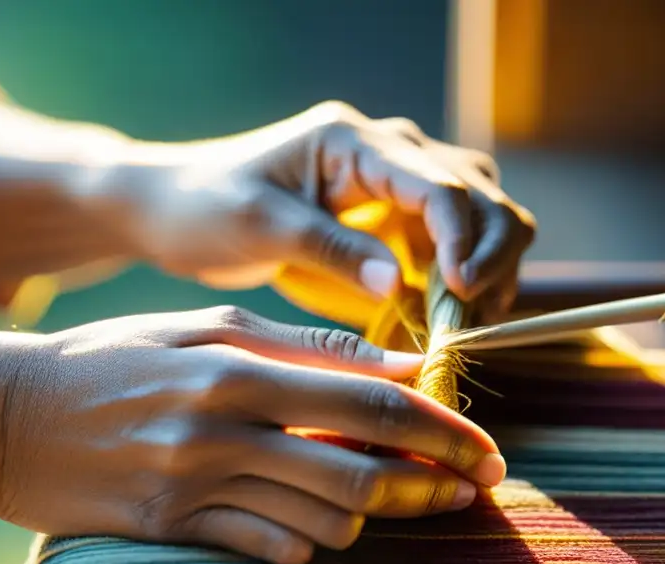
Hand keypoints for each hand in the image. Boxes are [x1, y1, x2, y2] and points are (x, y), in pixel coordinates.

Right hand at [0, 307, 505, 563]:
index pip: (370, 403)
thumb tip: (392, 367)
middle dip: (434, 481)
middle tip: (473, 489)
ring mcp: (195, 486)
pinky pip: (269, 550)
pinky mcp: (171, 530)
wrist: (1, 416)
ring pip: (323, 518)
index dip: (442, 428)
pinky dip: (308, 542)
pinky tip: (314, 524)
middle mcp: (222, 429)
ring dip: (369, 511)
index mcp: (237, 367)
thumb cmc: (111, 358)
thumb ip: (299, 345)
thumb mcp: (201, 326)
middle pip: (361, 467)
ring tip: (387, 498)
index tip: (484, 447)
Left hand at [107, 101, 535, 319]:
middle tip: (472, 315)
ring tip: (467, 321)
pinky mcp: (387, 215)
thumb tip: (400, 285)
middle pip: (479, 191)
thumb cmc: (204, 207)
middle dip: (492, 252)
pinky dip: (461, 274)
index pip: (439, 183)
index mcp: (353, 142)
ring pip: (477, 211)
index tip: (461, 292)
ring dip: (488, 263)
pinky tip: (450, 314)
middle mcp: (385, 151)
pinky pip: (448, 239)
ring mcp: (391, 182)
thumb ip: (331, 249)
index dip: (464, 238)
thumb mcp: (261, 226)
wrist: (172, 208)